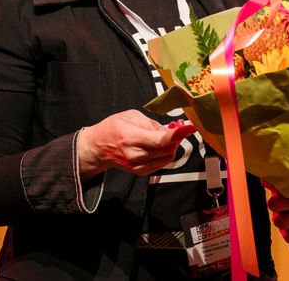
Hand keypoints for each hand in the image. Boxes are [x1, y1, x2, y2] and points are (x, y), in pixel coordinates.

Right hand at [77, 110, 194, 178]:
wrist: (98, 148)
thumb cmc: (112, 129)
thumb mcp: (130, 116)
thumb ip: (151, 123)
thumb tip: (169, 129)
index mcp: (130, 138)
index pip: (160, 140)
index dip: (178, 133)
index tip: (190, 127)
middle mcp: (135, 155)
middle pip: (167, 149)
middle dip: (178, 136)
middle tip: (179, 126)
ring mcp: (138, 166)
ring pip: (168, 156)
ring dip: (173, 145)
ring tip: (168, 135)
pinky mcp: (141, 172)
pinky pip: (163, 162)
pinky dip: (167, 152)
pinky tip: (162, 144)